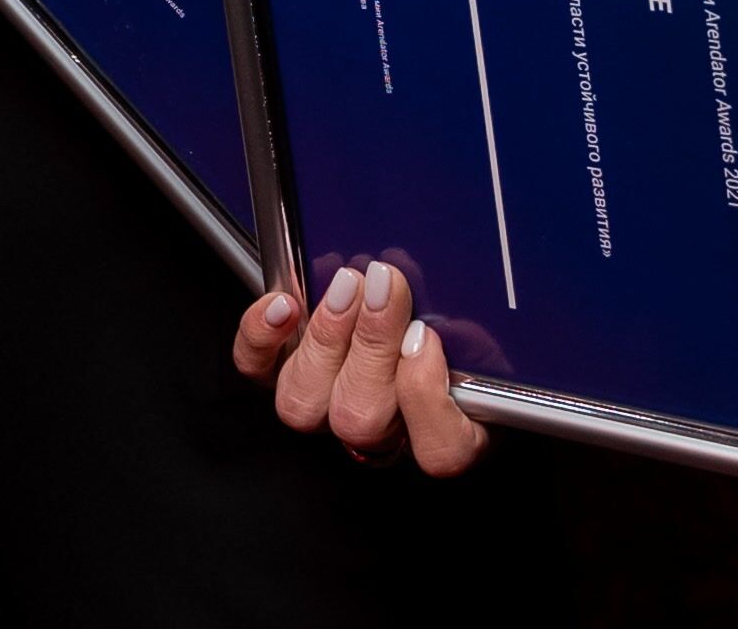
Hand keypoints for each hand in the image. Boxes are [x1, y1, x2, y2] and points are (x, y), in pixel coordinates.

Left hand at [231, 258, 489, 475]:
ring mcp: (322, 408)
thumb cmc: (451, 331)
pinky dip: (262, 336)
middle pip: (361, 421)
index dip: (426, 399)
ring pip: (305, 404)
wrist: (396, 308)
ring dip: (327, 337)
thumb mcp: (480, 334)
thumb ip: (474, 336)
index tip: (426, 338)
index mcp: (442, 432)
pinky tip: (285, 304)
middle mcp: (378, 433)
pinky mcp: (279, 377)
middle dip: (371, 345)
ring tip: (347, 285)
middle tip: (385, 285)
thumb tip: (451, 317)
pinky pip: (257, 369)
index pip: (439, 452)